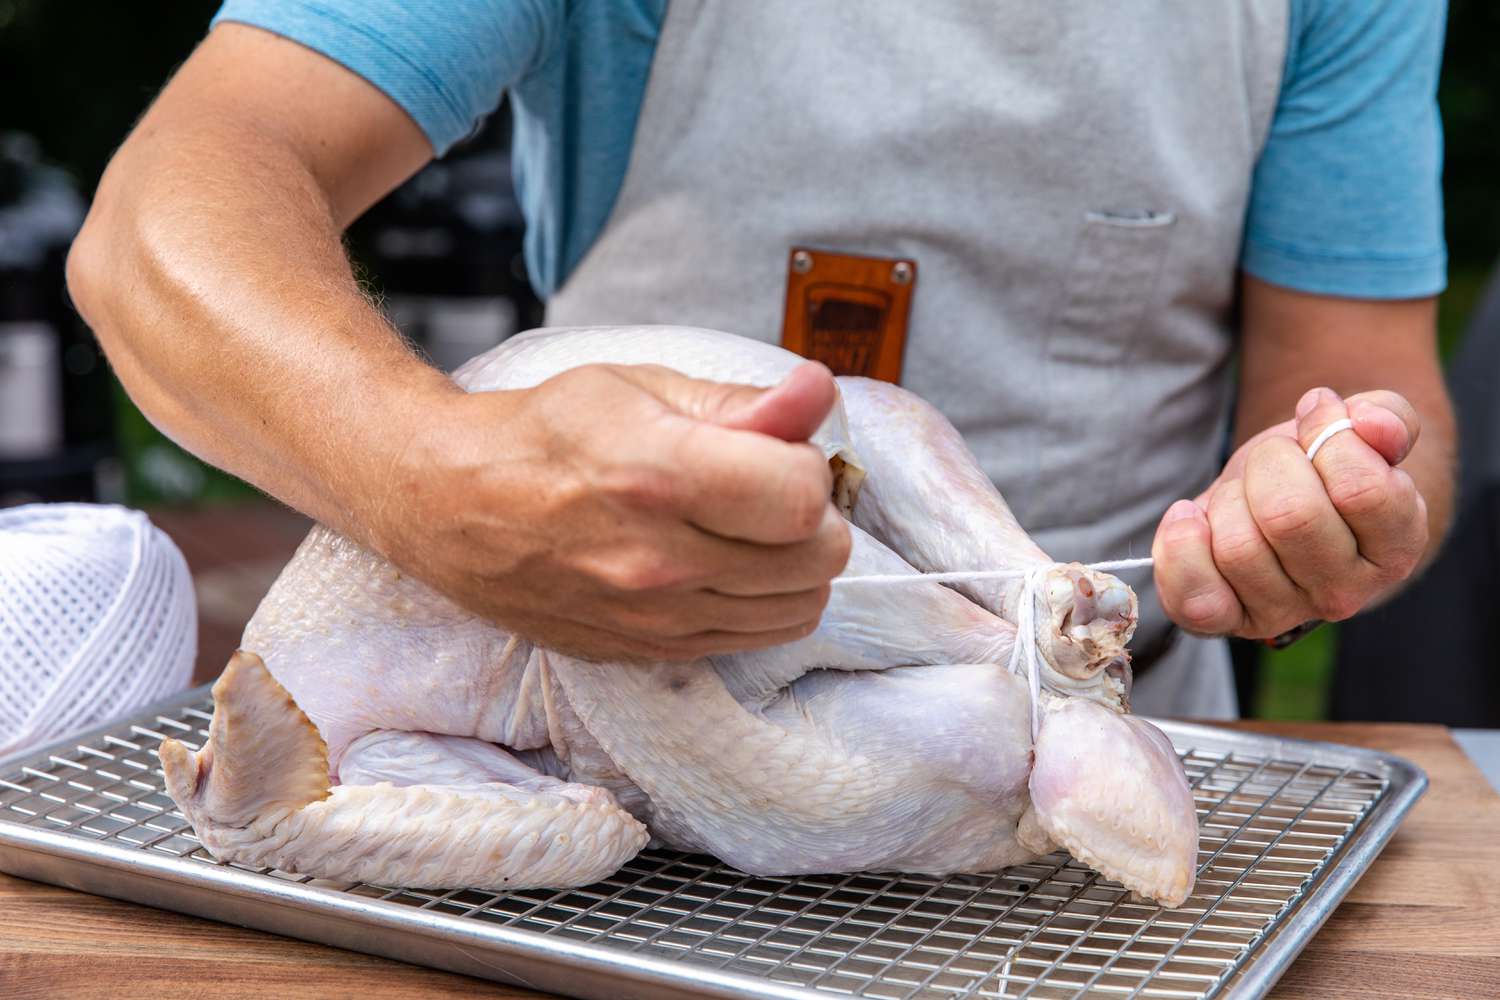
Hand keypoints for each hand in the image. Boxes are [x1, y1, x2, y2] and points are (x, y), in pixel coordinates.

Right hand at [375, 361, 852, 661]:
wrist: (450, 507)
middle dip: (815, 515)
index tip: (780, 449)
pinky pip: (756, 637)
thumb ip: (741, 400)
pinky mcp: (648, 652)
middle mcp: (657, 560)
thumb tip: (818, 392)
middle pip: (817, 559)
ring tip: (752, 526)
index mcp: (656, 475)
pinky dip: (764, 601)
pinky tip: (727, 563)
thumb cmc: (545, 434)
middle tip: (770, 487)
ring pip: (799, 607)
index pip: (803, 498)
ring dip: (797, 563)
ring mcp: (653, 618)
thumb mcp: (638, 386)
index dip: (810, 466)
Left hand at [1152, 387, 1428, 638]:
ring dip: (1227, 500)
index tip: (1314, 422)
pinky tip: (1192, 517)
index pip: (1362, 489)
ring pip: (1239, 548)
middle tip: (1270, 460)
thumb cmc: (1317, 468)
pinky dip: (1182, 544)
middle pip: (1291, 516)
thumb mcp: (1356, 432)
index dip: (1329, 438)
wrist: (1270, 503)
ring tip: (1240, 495)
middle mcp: (1346, 592)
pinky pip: (1195, 596)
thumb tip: (1373, 425)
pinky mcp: (1224, 621)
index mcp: (1395, 546)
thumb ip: (1386, 418)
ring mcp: (1283, 613)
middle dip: (1269, 464)